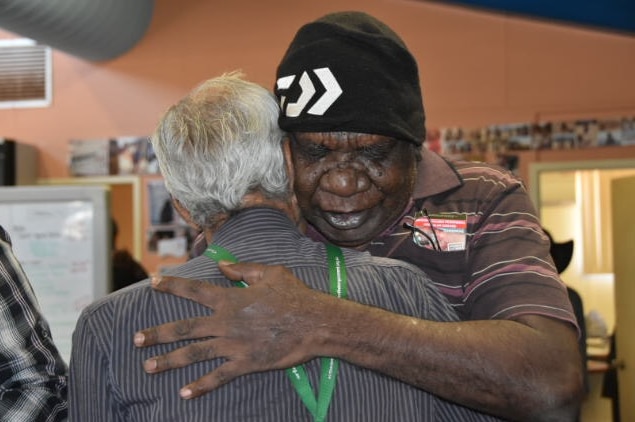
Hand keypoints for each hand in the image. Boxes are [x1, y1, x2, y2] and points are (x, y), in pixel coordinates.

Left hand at [134, 262, 329, 398]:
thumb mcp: (271, 273)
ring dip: (168, 361)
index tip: (153, 282)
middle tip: (136, 339)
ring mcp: (233, 344)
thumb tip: (222, 265)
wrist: (315, 323)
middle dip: (157, 333)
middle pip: (183, 328)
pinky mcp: (245, 363)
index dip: (172, 285)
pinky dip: (200, 387)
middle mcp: (225, 322)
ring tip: (148, 366)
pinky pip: (217, 377)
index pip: (194, 290)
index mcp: (230, 299)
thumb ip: (243, 269)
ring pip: (193, 354)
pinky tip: (183, 394)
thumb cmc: (295, 296)